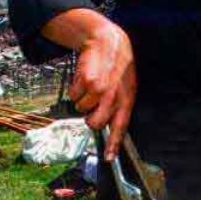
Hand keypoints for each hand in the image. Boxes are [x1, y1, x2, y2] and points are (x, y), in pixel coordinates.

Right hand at [70, 21, 136, 159]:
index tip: (108, 158)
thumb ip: (119, 105)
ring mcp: (100, 90)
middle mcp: (114, 98)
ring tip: (90, 84)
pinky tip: (84, 76)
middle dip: (89, 117)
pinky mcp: (86, 82)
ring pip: (80, 108)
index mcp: (127, 100)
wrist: (107, 41)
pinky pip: (73, 95)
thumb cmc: (116, 66)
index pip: (120, 128)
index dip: (113, 145)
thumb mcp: (126, 86)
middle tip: (90, 105)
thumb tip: (108, 126)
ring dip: (81, 99)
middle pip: (94, 123)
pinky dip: (75, 88)